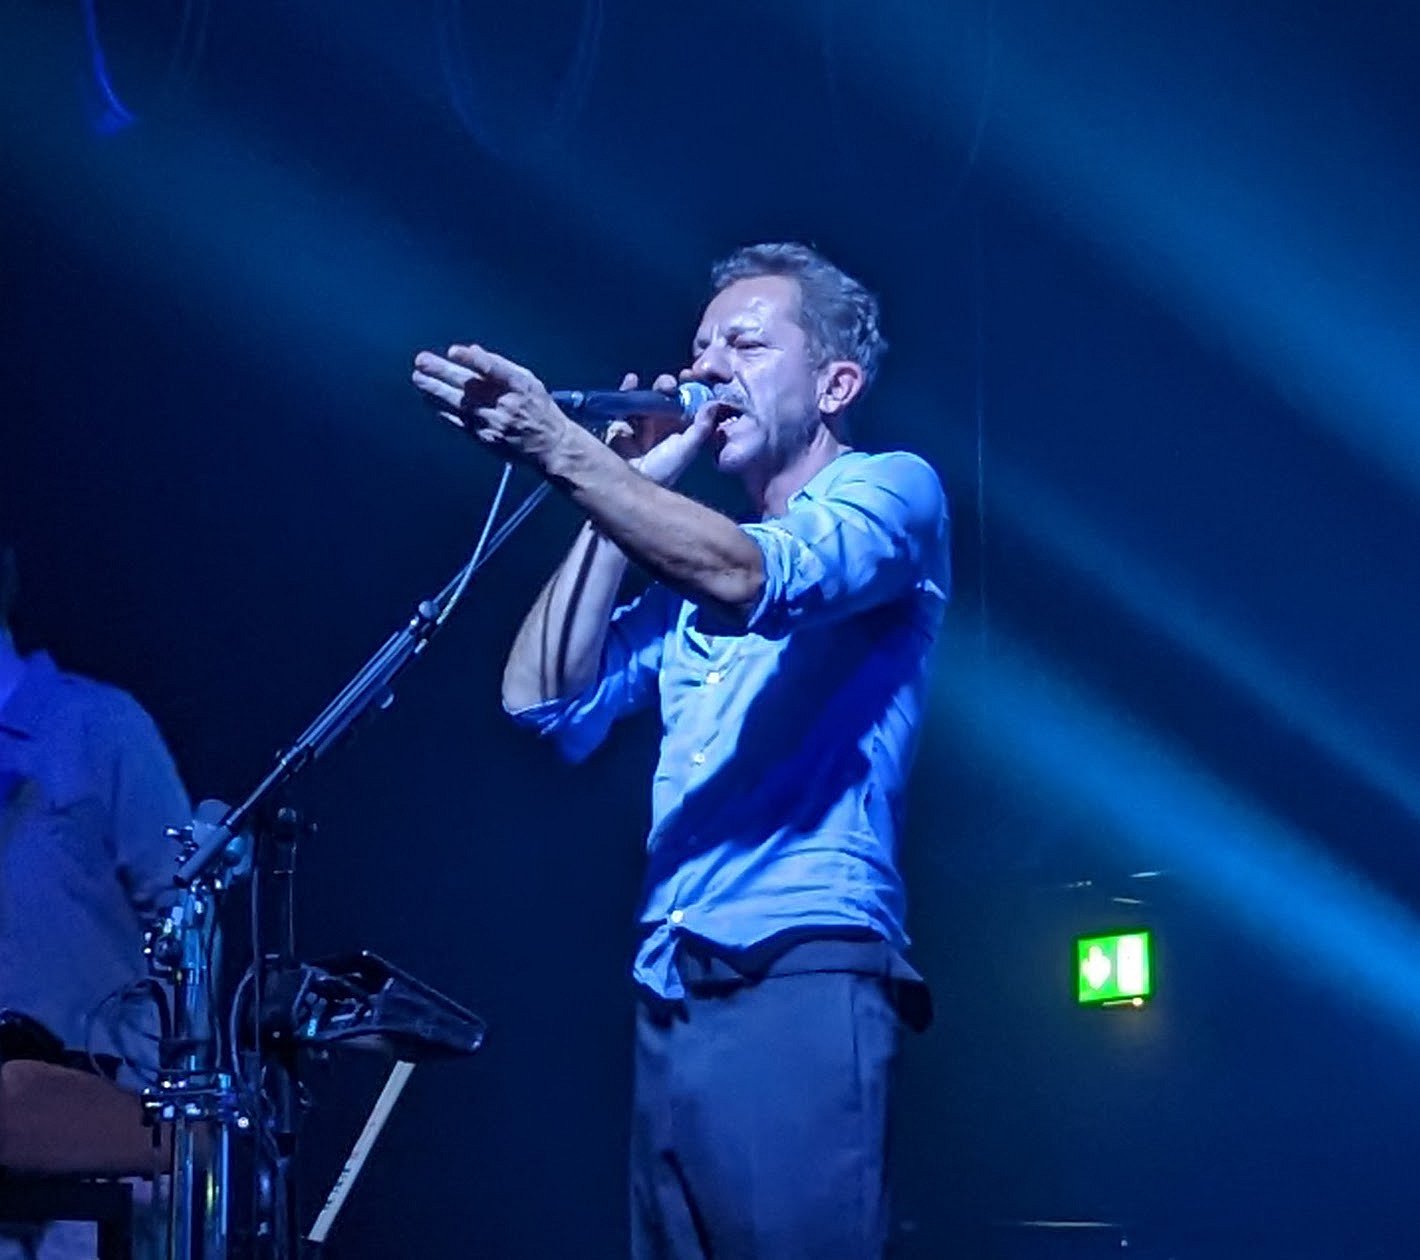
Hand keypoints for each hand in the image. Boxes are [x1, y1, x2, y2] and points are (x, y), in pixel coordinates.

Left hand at [411, 344, 570, 466]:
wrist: (550, 445)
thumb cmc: (538, 407)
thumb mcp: (528, 380)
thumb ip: (500, 365)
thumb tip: (471, 350)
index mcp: (520, 386)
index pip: (494, 369)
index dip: (472, 360)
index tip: (454, 351)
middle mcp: (506, 404)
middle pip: (469, 386)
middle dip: (443, 372)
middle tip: (421, 361)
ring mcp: (494, 423)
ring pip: (460, 405)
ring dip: (436, 391)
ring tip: (418, 379)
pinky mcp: (486, 439)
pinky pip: (461, 423)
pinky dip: (444, 411)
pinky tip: (429, 401)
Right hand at [603, 372, 715, 487]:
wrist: (630, 487)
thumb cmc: (662, 470)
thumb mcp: (685, 449)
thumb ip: (701, 428)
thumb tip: (714, 404)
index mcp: (677, 434)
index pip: (684, 407)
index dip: (687, 392)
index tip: (689, 378)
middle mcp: (658, 429)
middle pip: (663, 401)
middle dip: (666, 388)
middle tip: (669, 383)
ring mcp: (638, 428)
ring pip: (644, 401)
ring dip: (650, 389)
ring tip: (657, 385)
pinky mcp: (619, 427)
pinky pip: (622, 406)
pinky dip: (626, 392)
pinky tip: (631, 380)